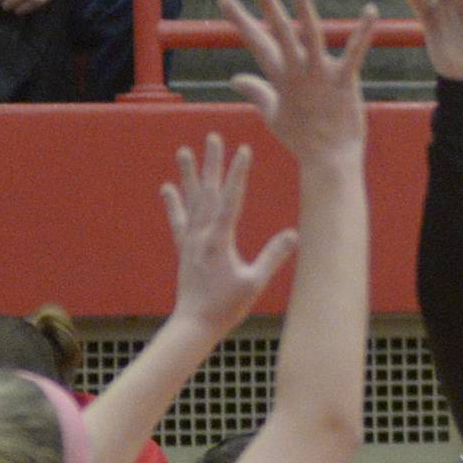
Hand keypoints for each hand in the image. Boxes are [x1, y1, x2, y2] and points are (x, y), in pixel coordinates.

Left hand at [163, 133, 298, 336]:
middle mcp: (201, 235)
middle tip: (213, 136)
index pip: (231, 199)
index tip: (243, 149)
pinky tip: (168, 187)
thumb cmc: (226, 307)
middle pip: (208, 191)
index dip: (238, 173)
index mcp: (219, 240)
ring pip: (190, 200)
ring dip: (188, 175)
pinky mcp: (184, 249)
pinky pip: (178, 220)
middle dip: (212, 163)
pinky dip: (173, 203)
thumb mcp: (254, 283)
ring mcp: (190, 241)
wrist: (194, 325)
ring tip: (184, 151)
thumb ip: (272, 257)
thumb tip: (294, 235)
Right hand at [218, 0, 375, 164]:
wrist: (328, 161)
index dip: (241, 21)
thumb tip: (235, 79)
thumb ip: (255, 92)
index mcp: (280, 79)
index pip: (257, 43)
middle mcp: (298, 74)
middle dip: (268, 7)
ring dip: (305, 14)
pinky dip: (364, 33)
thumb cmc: (302, 140)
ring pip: (311, 39)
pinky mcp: (344, 83)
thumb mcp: (273, 115)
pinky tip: (370, 11)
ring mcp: (321, 77)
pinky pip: (355, 54)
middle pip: (280, 35)